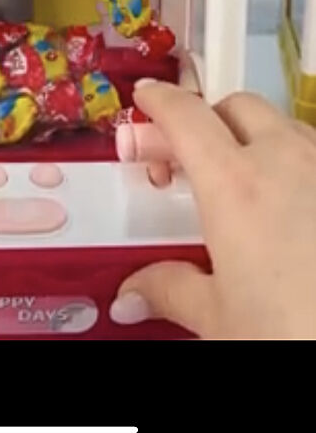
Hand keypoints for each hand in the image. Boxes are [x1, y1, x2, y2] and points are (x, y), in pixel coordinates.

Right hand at [111, 81, 315, 339]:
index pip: (186, 116)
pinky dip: (296, 166)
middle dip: (208, 122)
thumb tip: (136, 292)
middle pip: (237, 108)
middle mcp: (284, 161)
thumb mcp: (219, 321)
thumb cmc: (294, 333)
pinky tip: (290, 208)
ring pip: (285, 128)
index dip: (160, 101)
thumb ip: (171, 289)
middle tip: (186, 163)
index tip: (147, 99)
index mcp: (234, 185)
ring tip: (241, 186)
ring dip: (256, 140)